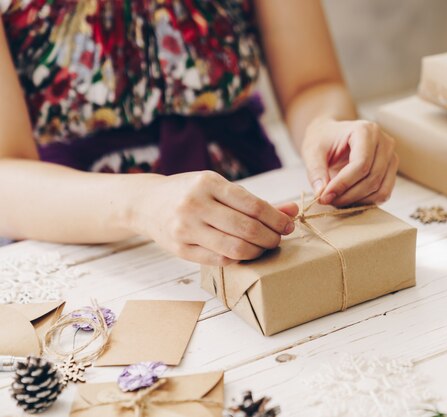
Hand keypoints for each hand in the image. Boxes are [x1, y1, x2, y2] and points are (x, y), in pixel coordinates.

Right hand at [133, 171, 298, 265]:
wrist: (147, 203)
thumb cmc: (191, 193)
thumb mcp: (220, 188)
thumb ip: (255, 201)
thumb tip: (293, 210)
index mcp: (208, 182)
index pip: (253, 205)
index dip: (276, 218)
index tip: (289, 225)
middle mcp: (195, 204)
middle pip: (247, 228)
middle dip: (271, 237)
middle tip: (278, 239)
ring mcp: (186, 228)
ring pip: (235, 248)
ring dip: (258, 251)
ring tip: (264, 247)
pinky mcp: (180, 249)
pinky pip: (219, 260)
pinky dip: (239, 259)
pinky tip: (245, 253)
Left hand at [301, 118, 397, 206]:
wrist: (332, 137)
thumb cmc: (323, 140)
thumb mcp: (312, 152)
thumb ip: (316, 172)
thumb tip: (321, 195)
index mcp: (365, 130)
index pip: (361, 163)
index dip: (343, 183)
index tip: (324, 196)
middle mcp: (384, 142)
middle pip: (372, 178)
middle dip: (348, 195)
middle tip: (327, 200)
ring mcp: (391, 157)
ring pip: (379, 189)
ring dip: (357, 201)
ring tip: (336, 200)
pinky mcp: (391, 171)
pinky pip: (384, 193)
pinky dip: (366, 202)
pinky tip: (348, 199)